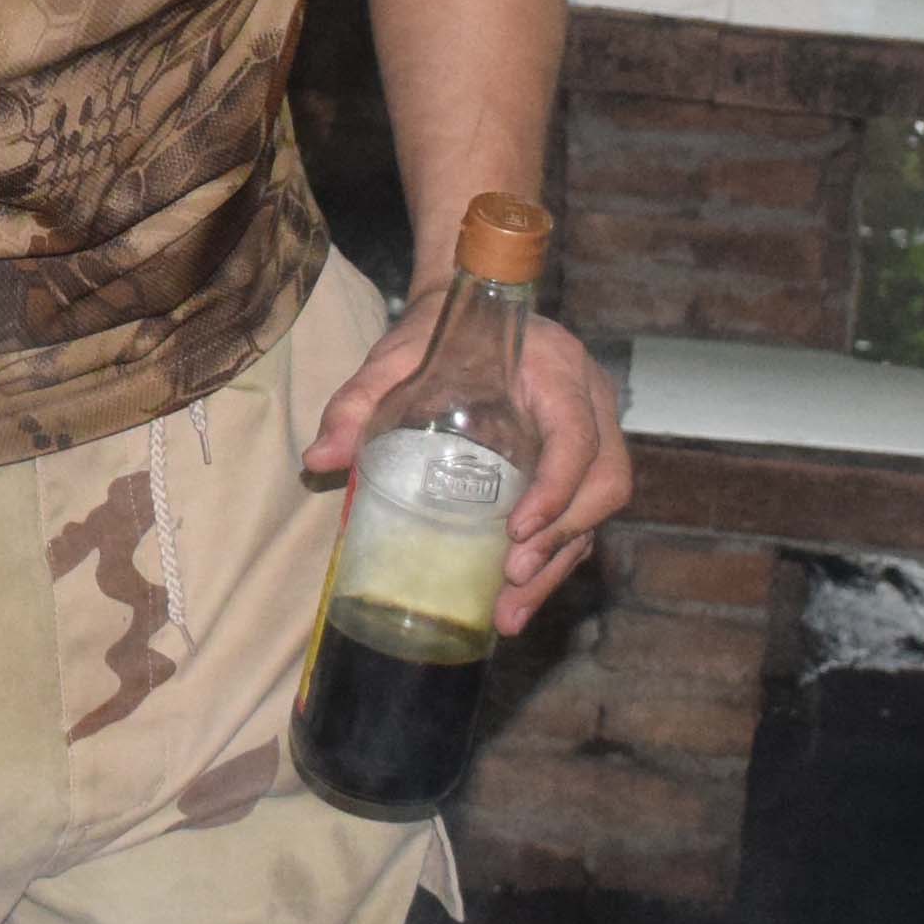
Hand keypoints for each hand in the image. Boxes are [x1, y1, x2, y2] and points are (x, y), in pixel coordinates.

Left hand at [306, 292, 635, 634]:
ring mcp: (593, 433)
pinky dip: (553, 558)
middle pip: (604, 482)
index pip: (577, 434)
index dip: (557, 488)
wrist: (469, 311)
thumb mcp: (395, 357)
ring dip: (559, 563)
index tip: (516, 530)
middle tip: (510, 579)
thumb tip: (319, 459)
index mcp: (555, 369)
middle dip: (562, 539)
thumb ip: (358, 400)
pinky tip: (513, 597)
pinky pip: (582, 515)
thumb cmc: (437, 333)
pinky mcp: (580, 463)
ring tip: (510, 612)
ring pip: (598, 507)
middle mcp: (588, 401)